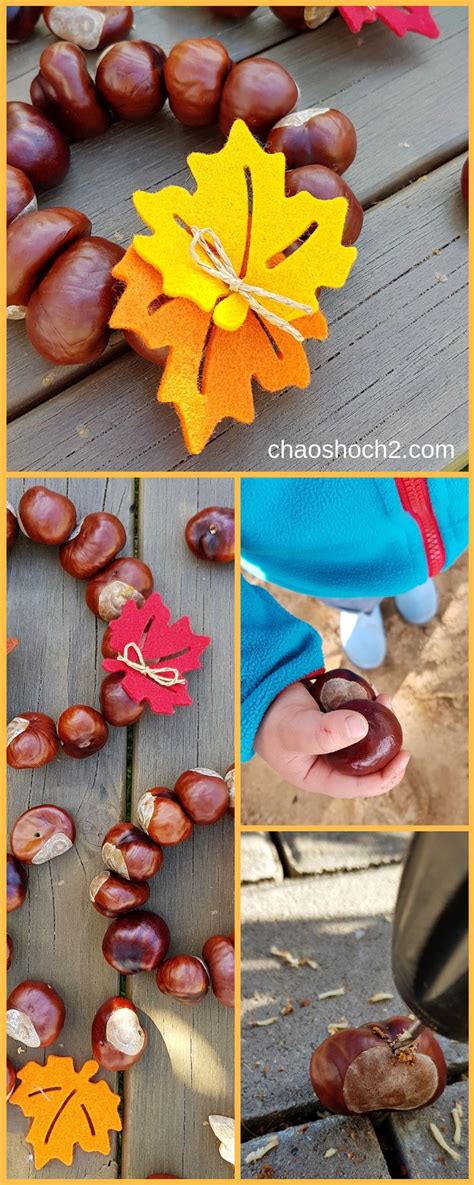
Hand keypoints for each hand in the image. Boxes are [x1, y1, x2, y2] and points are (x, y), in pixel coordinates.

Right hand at [254, 681, 409, 798]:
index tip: (403, 756)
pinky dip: (366, 703)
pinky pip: (358, 715)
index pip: (359, 785)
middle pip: (367, 759)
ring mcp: (334, 740)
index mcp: (320, 777)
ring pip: (366, 735)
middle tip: (391, 716)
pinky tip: (368, 690)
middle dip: (385, 741)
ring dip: (378, 718)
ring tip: (382, 698)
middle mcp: (330, 762)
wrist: (259, 693)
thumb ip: (326, 733)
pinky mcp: (335, 720)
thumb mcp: (296, 731)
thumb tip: (362, 728)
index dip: (386, 776)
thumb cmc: (270, 720)